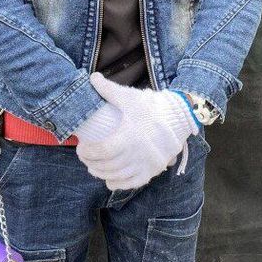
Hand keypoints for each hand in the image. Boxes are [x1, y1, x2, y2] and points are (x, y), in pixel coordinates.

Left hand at [74, 72, 197, 189]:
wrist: (180, 117)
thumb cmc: (151, 106)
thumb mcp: (129, 97)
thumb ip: (109, 90)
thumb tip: (92, 77)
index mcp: (130, 136)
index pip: (102, 150)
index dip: (88, 152)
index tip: (81, 148)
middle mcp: (138, 153)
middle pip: (108, 166)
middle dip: (91, 163)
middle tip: (84, 157)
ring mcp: (147, 164)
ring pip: (118, 176)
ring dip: (102, 174)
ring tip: (93, 167)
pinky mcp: (154, 170)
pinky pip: (133, 183)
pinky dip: (119, 184)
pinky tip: (109, 180)